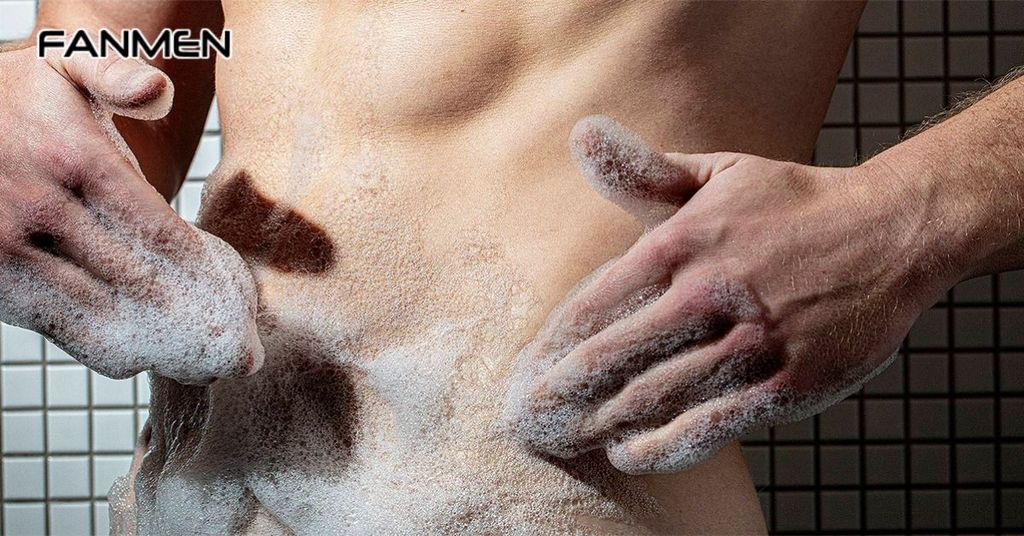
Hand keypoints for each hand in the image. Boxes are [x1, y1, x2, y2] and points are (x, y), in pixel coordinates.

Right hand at [0, 45, 262, 384]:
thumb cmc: (23, 99)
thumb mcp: (67, 65)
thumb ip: (116, 73)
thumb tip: (157, 90)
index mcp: (75, 159)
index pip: (159, 233)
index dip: (206, 278)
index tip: (241, 309)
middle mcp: (40, 208)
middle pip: (138, 283)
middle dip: (196, 324)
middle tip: (241, 357)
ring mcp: (8, 248)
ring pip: (96, 315)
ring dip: (155, 347)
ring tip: (203, 368)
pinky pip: (54, 325)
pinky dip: (100, 349)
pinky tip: (138, 359)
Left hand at [505, 116, 952, 472]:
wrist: (893, 232)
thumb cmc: (793, 204)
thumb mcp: (718, 173)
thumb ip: (646, 171)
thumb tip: (581, 136)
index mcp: (683, 241)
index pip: (595, 302)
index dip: (554, 343)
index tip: (529, 368)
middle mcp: (708, 293)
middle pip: (612, 356)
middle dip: (561, 391)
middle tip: (527, 417)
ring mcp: (749, 342)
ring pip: (653, 395)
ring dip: (600, 422)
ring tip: (566, 438)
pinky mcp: (786, 383)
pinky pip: (708, 425)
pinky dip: (661, 445)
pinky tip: (629, 455)